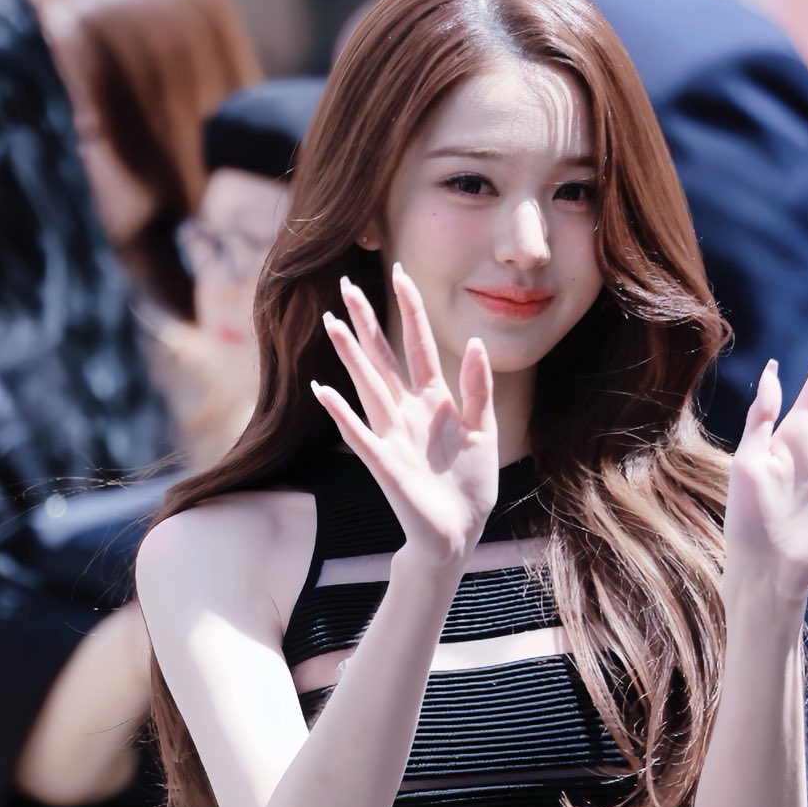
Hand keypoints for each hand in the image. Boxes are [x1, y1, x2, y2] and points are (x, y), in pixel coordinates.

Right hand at [311, 263, 498, 568]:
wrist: (461, 532)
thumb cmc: (470, 485)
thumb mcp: (484, 430)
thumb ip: (477, 388)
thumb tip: (474, 343)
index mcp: (434, 402)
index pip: (418, 347)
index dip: (411, 311)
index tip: (401, 274)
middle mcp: (407, 413)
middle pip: (383, 359)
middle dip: (366, 323)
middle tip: (346, 284)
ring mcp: (393, 437)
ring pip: (368, 387)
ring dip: (351, 356)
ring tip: (332, 322)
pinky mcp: (386, 465)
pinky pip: (360, 435)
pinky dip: (342, 414)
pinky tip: (323, 391)